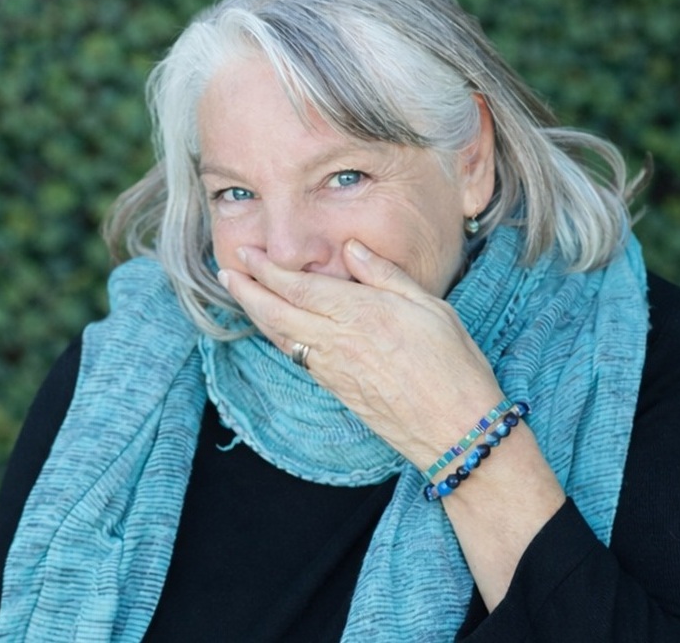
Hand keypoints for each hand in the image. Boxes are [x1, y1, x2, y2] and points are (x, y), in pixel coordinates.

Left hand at [218, 240, 504, 468]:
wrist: (454, 430)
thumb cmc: (452, 365)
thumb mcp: (429, 306)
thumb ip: (385, 275)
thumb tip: (351, 248)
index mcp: (359, 313)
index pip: (298, 286)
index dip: (266, 269)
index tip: (247, 253)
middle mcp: (336, 341)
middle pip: (276, 312)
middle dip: (246, 290)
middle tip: (226, 271)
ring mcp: (331, 368)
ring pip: (280, 336)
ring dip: (256, 313)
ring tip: (241, 294)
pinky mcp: (335, 388)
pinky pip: (296, 356)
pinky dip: (278, 336)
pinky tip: (277, 327)